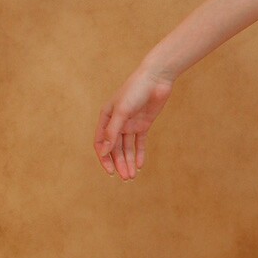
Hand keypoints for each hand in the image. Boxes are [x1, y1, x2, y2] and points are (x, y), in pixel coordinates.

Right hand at [94, 65, 175, 179]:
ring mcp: (131, 124)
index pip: (101, 143)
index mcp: (106, 117)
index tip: (110, 171)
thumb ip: (113, 131)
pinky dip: (139, 154)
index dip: (104, 158)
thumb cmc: (135, 91)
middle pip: (115, 149)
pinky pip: (140, 142)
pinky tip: (140, 166)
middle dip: (119, 164)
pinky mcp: (144, 124)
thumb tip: (104, 151)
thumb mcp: (122, 111)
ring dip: (129, 162)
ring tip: (131, 176)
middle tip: (125, 178)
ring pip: (128, 147)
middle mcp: (117, 122)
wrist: (156, 79)